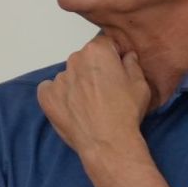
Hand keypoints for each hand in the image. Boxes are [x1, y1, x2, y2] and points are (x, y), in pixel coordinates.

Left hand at [36, 36, 150, 162]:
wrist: (108, 143)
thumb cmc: (126, 112)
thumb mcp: (140, 84)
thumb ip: (132, 64)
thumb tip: (127, 56)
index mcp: (97, 51)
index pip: (105, 44)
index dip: (113, 57)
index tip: (118, 72)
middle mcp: (75, 59)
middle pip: (85, 59)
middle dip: (94, 70)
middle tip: (105, 91)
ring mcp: (59, 78)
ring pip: (70, 75)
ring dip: (77, 84)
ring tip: (90, 105)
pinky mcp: (46, 96)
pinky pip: (51, 89)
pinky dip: (60, 95)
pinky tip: (72, 108)